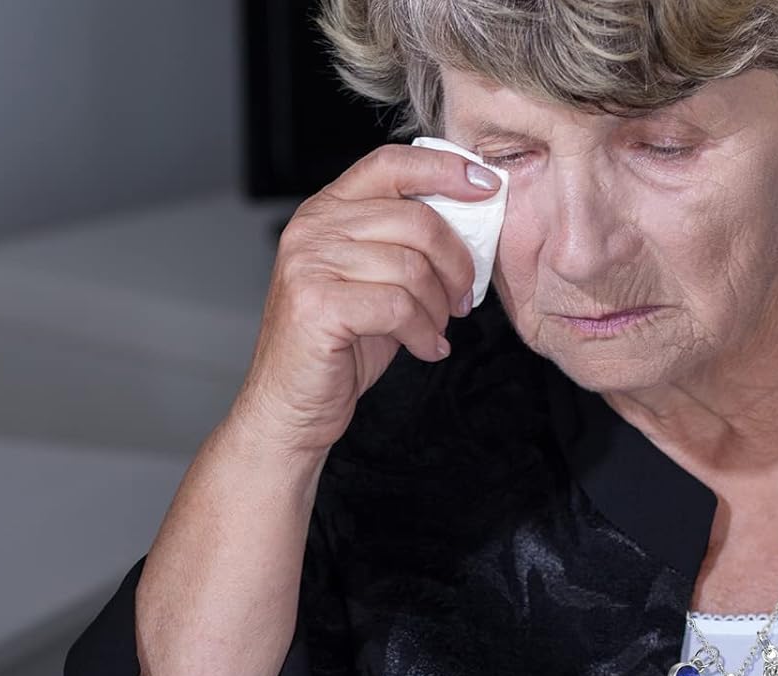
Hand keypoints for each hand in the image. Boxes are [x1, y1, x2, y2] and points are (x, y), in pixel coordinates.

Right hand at [232, 142, 499, 457]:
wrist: (291, 408)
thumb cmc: (335, 350)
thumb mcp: (372, 285)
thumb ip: (403, 248)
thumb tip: (467, 227)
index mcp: (325, 212)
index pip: (390, 165)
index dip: (444, 170)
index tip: (485, 189)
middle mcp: (312, 229)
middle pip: (415, 219)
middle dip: (455, 262)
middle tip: (462, 297)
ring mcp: (310, 265)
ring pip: (411, 268)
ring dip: (438, 307)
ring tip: (437, 330)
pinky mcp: (318, 305)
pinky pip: (398, 307)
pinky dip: (424, 333)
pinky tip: (426, 349)